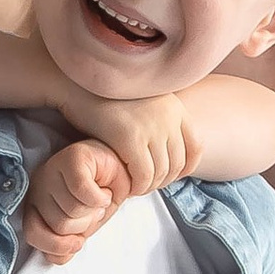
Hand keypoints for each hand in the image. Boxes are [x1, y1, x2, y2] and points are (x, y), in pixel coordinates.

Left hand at [22, 138, 129, 262]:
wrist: (122, 171)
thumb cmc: (100, 197)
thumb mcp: (85, 226)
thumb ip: (69, 243)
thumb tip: (61, 256)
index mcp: (36, 206)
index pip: (34, 235)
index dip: (59, 246)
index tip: (78, 240)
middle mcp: (38, 186)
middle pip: (59, 225)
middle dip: (85, 225)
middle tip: (94, 212)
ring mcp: (53, 169)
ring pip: (72, 210)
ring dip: (95, 211)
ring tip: (99, 200)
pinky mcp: (72, 157)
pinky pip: (82, 190)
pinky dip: (100, 199)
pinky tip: (104, 193)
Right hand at [63, 91, 194, 193]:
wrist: (78, 86)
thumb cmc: (108, 98)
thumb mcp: (144, 103)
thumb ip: (160, 120)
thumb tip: (170, 147)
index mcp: (175, 107)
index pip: (195, 148)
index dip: (185, 168)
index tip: (168, 176)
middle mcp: (169, 117)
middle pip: (177, 164)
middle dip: (162, 181)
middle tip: (145, 186)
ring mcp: (151, 127)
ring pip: (161, 173)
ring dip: (148, 186)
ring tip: (135, 187)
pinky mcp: (131, 138)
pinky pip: (143, 175)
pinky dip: (138, 186)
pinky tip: (127, 186)